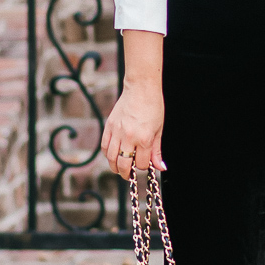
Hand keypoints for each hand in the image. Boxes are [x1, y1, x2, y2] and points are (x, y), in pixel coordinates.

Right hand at [101, 31, 165, 176]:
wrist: (141, 88)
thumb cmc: (153, 107)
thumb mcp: (159, 129)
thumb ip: (157, 150)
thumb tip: (160, 167)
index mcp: (144, 138)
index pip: (141, 164)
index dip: (144, 167)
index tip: (145, 165)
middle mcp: (129, 137)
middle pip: (124, 165)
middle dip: (127, 174)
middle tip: (129, 175)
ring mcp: (117, 132)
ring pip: (111, 158)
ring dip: (115, 166)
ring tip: (120, 168)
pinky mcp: (109, 126)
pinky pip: (105, 146)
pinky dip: (107, 154)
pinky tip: (113, 155)